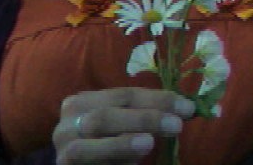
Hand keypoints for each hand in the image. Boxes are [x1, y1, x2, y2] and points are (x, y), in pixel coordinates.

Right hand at [53, 87, 195, 163]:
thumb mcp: (125, 133)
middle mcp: (71, 116)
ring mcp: (64, 140)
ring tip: (151, 141)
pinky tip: (136, 155)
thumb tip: (184, 109)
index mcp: (86, 101)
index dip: (158, 99)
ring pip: (97, 127)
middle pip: (110, 110)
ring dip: (127, 133)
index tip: (187, 107)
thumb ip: (144, 120)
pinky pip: (87, 154)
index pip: (125, 94)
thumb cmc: (106, 154)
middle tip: (178, 124)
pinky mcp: (64, 162)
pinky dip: (114, 150)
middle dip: (146, 116)